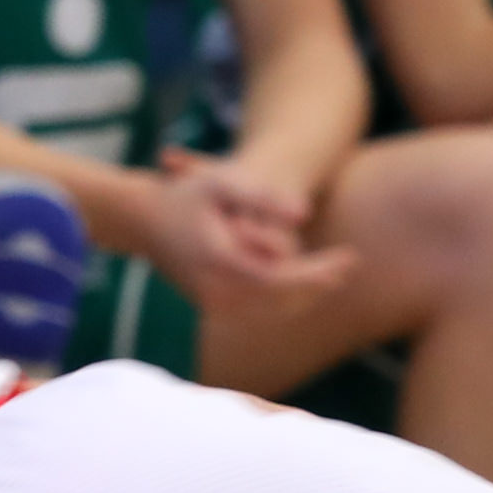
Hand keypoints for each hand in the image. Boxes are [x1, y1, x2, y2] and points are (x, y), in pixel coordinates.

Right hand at [137, 153, 361, 309]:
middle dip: (319, 284)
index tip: (348, 257)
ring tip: (336, 272)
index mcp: (220, 265)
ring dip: (306, 293)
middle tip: (350, 263)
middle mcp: (216, 293)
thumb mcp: (221, 182)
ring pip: (273, 310)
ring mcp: (213, 305)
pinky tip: (309, 281)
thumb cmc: (184, 194)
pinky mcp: (213, 308)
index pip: (281, 280)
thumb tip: (305, 214)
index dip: (318, 272)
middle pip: (282, 301)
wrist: (141, 221)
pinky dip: (286, 297)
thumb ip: (263, 196)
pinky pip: (259, 310)